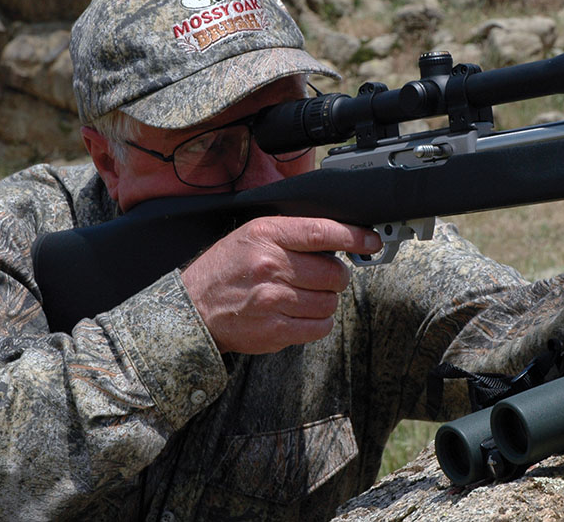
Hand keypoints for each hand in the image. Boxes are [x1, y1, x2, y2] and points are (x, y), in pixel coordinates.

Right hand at [180, 217, 381, 353]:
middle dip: (335, 275)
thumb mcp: (252, 235)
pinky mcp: (275, 331)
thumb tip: (338, 238)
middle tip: (321, 276)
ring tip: (303, 295)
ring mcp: (273, 300)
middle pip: (334, 272)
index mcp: (266, 235)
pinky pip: (319, 327)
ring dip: (325, 299)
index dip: (354, 236)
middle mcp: (270, 266)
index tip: (371, 240)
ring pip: (330, 301)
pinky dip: (317, 322)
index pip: (322, 232)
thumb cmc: (225, 269)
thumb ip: (292, 234)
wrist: (192, 309)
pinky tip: (300, 314)